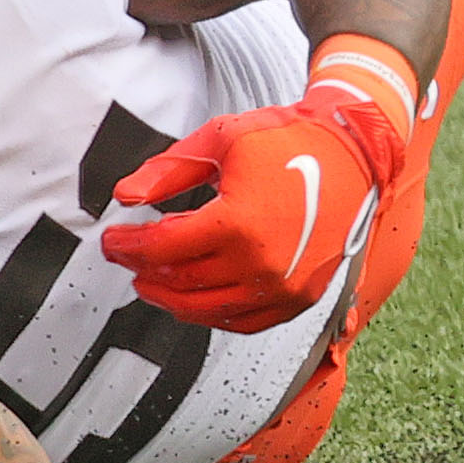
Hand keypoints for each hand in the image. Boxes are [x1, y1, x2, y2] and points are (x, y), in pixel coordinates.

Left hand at [103, 99, 390, 332]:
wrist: (354, 155)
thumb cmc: (285, 141)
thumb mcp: (218, 141)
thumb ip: (166, 172)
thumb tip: (124, 197)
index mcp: (237, 223)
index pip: (162, 248)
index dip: (127, 246)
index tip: (109, 239)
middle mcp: (262, 264)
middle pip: (181, 282)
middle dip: (143, 270)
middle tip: (124, 258)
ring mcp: (285, 288)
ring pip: (209, 310)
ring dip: (171, 299)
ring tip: (149, 282)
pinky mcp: (301, 298)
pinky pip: (246, 322)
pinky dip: (212, 315)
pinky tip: (192, 299)